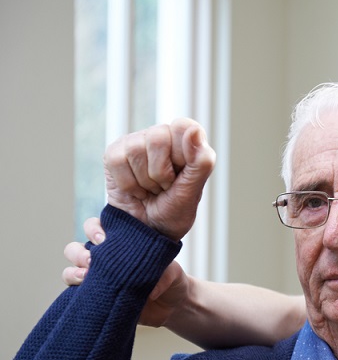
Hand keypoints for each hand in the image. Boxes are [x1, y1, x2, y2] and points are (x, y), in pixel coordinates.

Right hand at [62, 216, 191, 327]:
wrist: (173, 304)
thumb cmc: (171, 278)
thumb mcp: (172, 271)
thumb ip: (163, 275)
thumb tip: (150, 290)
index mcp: (120, 244)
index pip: (97, 228)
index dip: (94, 229)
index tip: (104, 238)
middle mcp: (105, 259)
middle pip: (76, 248)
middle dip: (79, 252)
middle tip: (92, 259)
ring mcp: (99, 278)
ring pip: (71, 269)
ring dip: (73, 271)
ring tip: (87, 276)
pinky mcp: (97, 297)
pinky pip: (74, 292)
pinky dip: (74, 289)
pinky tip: (84, 290)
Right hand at [104, 118, 215, 239]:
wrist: (147, 232)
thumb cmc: (174, 211)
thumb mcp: (193, 191)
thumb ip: (201, 161)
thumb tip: (194, 130)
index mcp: (187, 141)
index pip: (183, 126)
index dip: (181, 154)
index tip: (181, 175)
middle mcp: (162, 136)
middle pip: (158, 138)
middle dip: (161, 173)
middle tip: (164, 187)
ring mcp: (137, 142)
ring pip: (136, 150)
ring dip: (144, 181)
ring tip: (150, 189)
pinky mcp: (115, 153)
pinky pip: (117, 160)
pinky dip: (127, 183)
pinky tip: (135, 190)